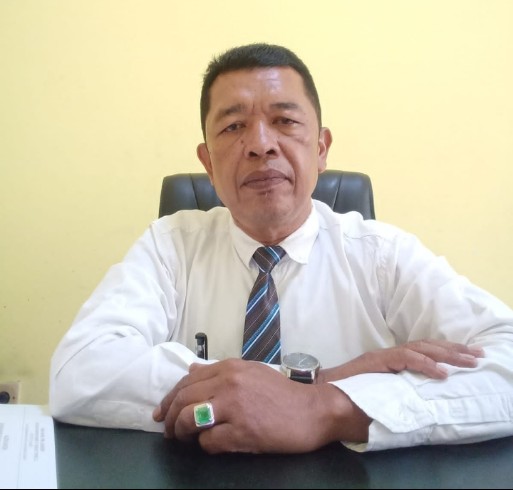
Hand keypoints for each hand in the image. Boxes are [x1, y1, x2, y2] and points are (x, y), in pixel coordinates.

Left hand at [153, 358, 369, 453]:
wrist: (313, 410)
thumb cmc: (281, 393)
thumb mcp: (250, 372)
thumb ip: (219, 371)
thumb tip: (191, 369)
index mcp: (230, 367)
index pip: (187, 380)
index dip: (170, 398)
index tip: (163, 411)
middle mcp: (229, 383)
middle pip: (183, 399)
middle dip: (170, 417)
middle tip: (168, 430)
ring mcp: (235, 407)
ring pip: (190, 419)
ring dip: (181, 432)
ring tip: (182, 439)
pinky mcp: (243, 432)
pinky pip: (209, 442)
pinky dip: (205, 446)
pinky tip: (212, 444)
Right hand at [318, 340, 484, 382]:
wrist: (324, 392)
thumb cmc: (348, 394)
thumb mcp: (380, 390)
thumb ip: (396, 387)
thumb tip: (419, 395)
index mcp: (391, 358)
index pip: (423, 350)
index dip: (446, 351)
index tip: (468, 356)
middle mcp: (389, 353)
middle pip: (426, 346)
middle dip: (454, 350)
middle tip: (477, 355)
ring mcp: (382, 356)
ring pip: (419, 348)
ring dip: (446, 355)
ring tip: (467, 362)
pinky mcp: (376, 362)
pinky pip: (405, 359)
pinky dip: (424, 364)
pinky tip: (441, 372)